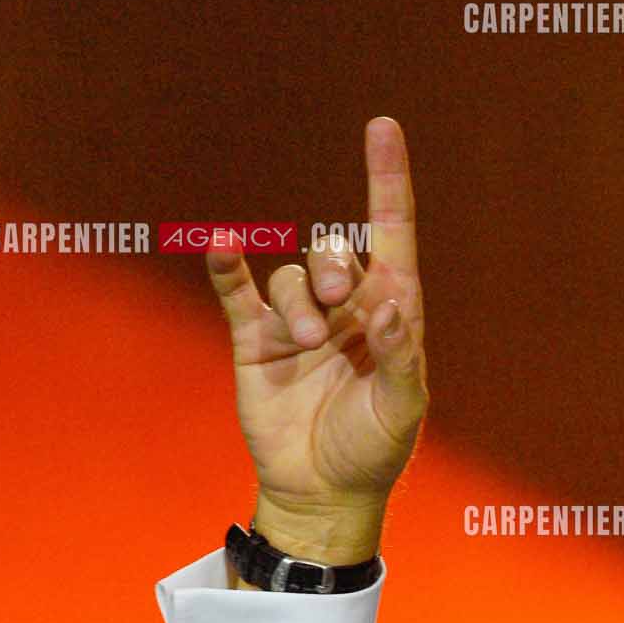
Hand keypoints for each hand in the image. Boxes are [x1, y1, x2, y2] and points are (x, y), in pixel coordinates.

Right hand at [205, 115, 427, 558]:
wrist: (320, 494)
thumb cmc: (371, 453)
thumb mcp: (400, 412)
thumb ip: (399, 359)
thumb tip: (390, 306)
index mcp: (389, 316)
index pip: (391, 235)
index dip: (387, 182)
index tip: (383, 128)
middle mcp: (344, 309)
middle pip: (335, 252)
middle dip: (334, 265)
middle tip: (337, 304)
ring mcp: (297, 322)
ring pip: (292, 277)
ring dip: (298, 301)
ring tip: (305, 342)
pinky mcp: (255, 340)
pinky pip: (237, 290)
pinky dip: (228, 265)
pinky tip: (223, 244)